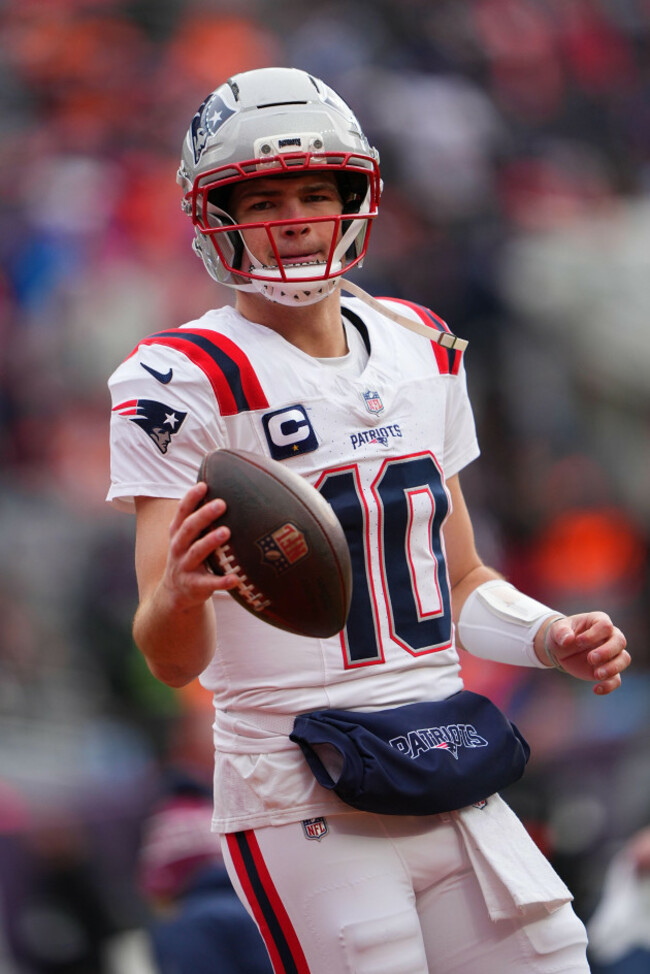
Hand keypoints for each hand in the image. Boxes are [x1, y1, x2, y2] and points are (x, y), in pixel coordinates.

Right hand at [162, 481, 239, 609]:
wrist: (175, 593)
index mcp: (177, 533)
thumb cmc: (189, 556)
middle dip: (203, 515)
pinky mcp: (194, 586)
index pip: (182, 512)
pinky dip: (222, 581)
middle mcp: (178, 548)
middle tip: (221, 504)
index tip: (204, 485)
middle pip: (189, 529)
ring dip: (210, 541)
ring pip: (196, 552)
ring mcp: (184, 567)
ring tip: (226, 531)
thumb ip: (200, 520)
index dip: (191, 498)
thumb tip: (224, 492)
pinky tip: (236, 578)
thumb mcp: (188, 538)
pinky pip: (209, 583)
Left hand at [543, 612, 629, 694]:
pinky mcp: (608, 670)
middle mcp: (609, 636)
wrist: (560, 650)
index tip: (578, 641)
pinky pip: (616, 679)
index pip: (605, 625)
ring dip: (613, 668)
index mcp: (598, 621)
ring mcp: (611, 654)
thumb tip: (568, 640)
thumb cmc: (562, 635)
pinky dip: (609, 686)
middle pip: (620, 641)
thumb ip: (561, 632)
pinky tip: (596, 689)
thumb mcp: (556, 630)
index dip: (594, 634)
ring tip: (596, 675)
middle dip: (607, 651)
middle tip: (590, 659)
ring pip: (624, 659)